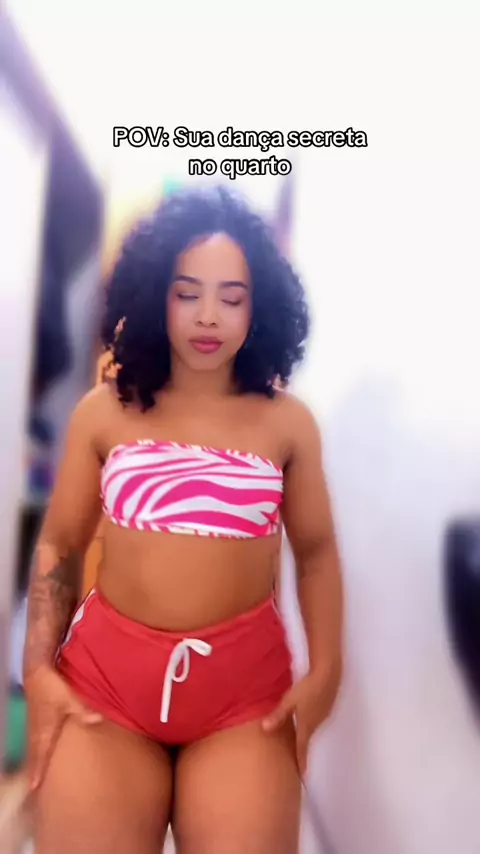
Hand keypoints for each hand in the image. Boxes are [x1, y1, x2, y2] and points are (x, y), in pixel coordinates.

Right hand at [24, 666, 101, 791]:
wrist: (36, 672)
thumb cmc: (52, 687)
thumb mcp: (68, 697)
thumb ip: (82, 710)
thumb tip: (97, 720)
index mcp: (44, 731)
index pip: (40, 755)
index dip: (37, 772)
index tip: (34, 788)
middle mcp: (37, 733)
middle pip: (35, 757)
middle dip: (35, 773)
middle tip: (34, 791)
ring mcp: (35, 727)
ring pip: (34, 750)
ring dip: (35, 763)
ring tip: (36, 780)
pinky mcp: (36, 722)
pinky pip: (35, 743)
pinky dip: (37, 752)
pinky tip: (41, 756)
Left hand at [262, 669, 337, 774]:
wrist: (328, 675)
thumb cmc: (307, 688)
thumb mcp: (289, 701)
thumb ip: (278, 715)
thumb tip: (264, 730)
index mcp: (306, 726)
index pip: (302, 749)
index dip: (300, 763)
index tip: (301, 777)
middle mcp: (315, 724)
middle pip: (307, 741)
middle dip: (301, 752)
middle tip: (296, 762)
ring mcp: (322, 716)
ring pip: (311, 730)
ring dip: (305, 738)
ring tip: (298, 744)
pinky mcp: (325, 707)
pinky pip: (315, 721)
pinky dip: (309, 725)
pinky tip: (304, 719)